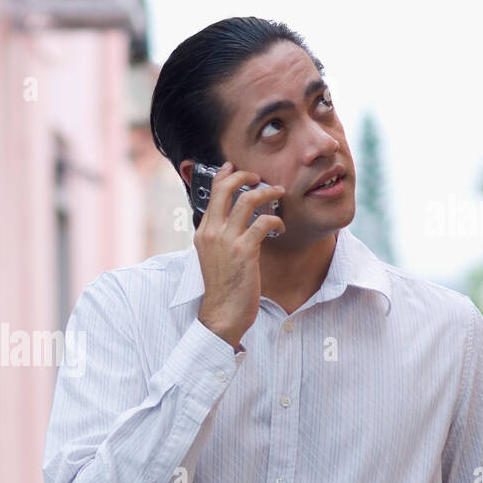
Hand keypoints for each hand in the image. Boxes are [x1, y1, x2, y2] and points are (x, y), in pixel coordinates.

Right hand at [194, 162, 284, 347]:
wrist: (222, 314)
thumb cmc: (223, 289)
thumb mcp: (214, 258)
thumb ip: (220, 238)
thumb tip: (233, 222)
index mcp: (202, 233)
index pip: (212, 193)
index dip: (225, 176)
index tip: (236, 168)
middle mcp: (211, 232)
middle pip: (226, 188)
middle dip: (245, 176)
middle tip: (260, 178)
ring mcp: (227, 241)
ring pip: (247, 200)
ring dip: (266, 192)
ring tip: (278, 193)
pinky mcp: (244, 251)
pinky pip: (263, 222)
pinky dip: (276, 220)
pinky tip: (280, 227)